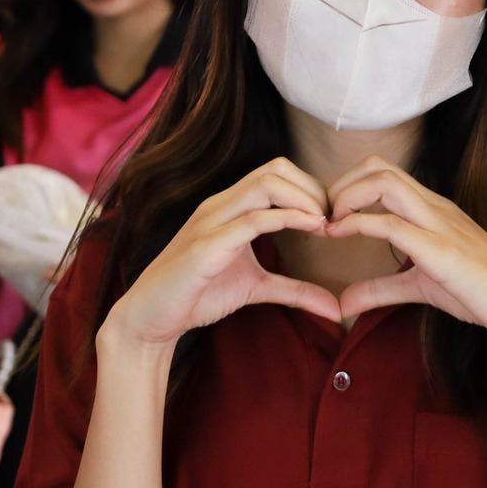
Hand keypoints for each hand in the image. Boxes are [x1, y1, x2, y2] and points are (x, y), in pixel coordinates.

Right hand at [105, 159, 339, 348]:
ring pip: (265, 184)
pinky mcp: (206, 245)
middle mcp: (220, 205)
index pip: (277, 172)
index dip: (312, 188)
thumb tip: (336, 308)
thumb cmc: (199, 295)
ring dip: (304, 199)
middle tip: (334, 220)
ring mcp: (211, 221)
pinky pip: (252, 220)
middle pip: (276, 169)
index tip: (334, 218)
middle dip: (313, 189)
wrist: (150, 318)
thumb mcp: (258, 287)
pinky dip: (287, 219)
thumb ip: (296, 290)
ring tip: (325, 224)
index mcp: (230, 206)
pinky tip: (311, 229)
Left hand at [321, 156, 486, 338]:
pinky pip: (392, 224)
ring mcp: (439, 223)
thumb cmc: (479, 293)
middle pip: (379, 167)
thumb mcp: (419, 288)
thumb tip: (343, 303)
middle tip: (321, 216)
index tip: (327, 217)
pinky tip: (339, 236)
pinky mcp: (441, 249)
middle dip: (340, 185)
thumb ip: (380, 290)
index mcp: (432, 209)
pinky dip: (358, 225)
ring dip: (346, 196)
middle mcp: (435, 207)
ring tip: (329, 224)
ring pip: (385, 182)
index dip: (347, 187)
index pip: (384, 174)